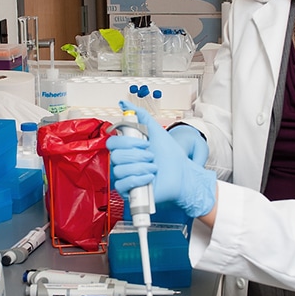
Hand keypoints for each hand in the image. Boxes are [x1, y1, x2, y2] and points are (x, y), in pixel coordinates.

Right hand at [107, 104, 216, 218]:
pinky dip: (139, 179)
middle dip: (138, 155)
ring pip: (119, 170)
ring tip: (154, 168)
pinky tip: (150, 177)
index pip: (112, 143)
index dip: (128, 142)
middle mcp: (123, 162)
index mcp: (126, 149)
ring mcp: (125, 177)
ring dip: (141, 167)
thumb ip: (140, 116)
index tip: (146, 142)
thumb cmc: (170, 154)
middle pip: (115, 156)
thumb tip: (124, 104)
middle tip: (152, 156)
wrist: (182, 173)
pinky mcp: (129, 191)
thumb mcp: (155, 129)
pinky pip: (123, 185)